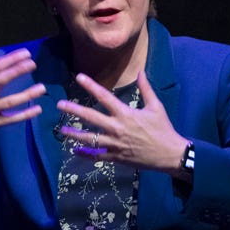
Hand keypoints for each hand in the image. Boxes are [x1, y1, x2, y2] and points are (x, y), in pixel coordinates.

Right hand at [0, 46, 45, 159]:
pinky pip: (10, 119)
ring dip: (26, 95)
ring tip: (42, 87)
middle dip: (17, 70)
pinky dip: (24, 115)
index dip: (11, 59)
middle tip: (33, 63)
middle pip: (1, 80)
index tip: (26, 53)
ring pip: (9, 101)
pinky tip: (37, 109)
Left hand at [57, 71, 188, 174]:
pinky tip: (74, 151)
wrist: (170, 154)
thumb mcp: (156, 107)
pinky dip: (85, 154)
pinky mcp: (116, 157)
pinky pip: (96, 156)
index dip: (90, 85)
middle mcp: (117, 128)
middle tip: (59, 104)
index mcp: (125, 114)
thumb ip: (146, 88)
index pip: (104, 97)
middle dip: (74, 110)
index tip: (78, 77)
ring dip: (74, 134)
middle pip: (91, 117)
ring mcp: (115, 144)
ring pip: (89, 139)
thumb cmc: (163, 129)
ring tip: (62, 130)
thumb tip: (140, 71)